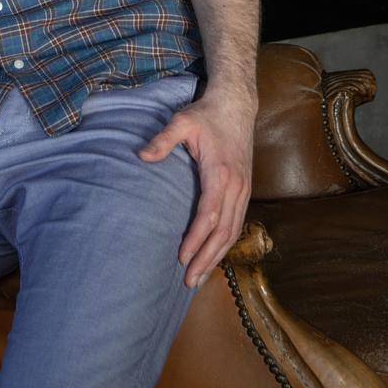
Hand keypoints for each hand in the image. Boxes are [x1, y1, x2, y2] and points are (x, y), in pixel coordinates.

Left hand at [137, 87, 255, 288]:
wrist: (237, 105)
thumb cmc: (207, 114)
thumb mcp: (182, 121)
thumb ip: (163, 140)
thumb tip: (142, 156)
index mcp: (221, 173)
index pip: (209, 215)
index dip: (196, 239)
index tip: (182, 257)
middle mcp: (236, 187)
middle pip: (223, 232)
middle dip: (207, 258)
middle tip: (189, 281)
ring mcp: (244, 190)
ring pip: (233, 231)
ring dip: (217, 256)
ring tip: (200, 276)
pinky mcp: (245, 190)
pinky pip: (237, 223)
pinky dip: (225, 243)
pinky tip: (214, 255)